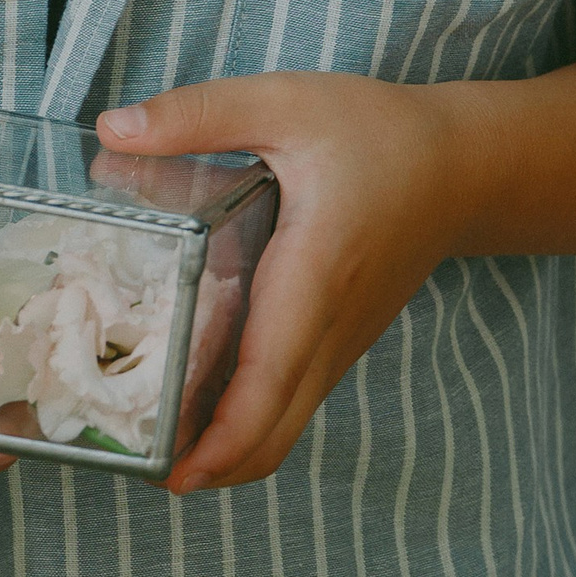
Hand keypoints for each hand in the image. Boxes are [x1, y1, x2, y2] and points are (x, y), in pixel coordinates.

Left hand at [101, 72, 462, 491]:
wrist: (463, 167)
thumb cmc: (378, 133)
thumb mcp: (285, 101)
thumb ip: (198, 114)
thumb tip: (113, 130)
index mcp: (314, 273)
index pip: (271, 379)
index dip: (223, 439)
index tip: (172, 474)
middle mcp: (331, 327)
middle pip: (275, 433)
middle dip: (210, 467)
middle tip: (134, 462)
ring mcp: (341, 343)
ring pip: (284, 425)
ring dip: (226, 449)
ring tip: (153, 436)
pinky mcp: (341, 342)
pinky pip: (292, 400)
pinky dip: (248, 420)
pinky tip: (198, 395)